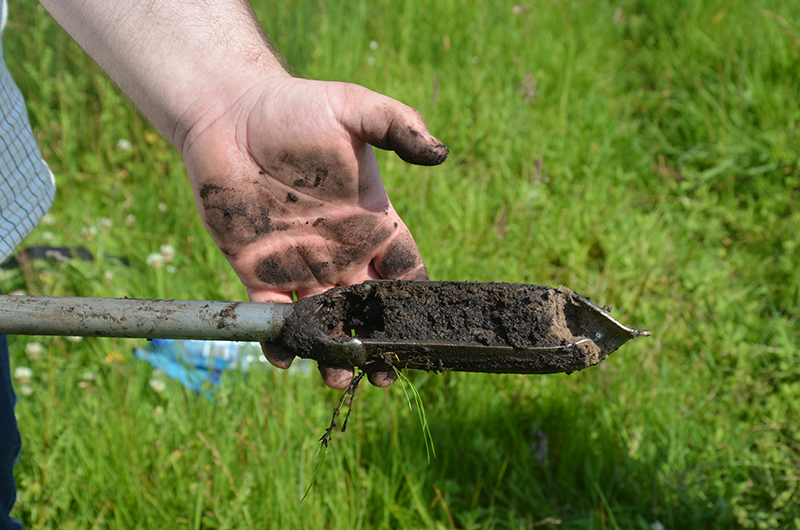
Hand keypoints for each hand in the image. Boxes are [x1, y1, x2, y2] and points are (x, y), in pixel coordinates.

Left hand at [182, 76, 447, 388]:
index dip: (417, 305)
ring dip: (333, 353)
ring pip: (324, 322)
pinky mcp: (258, 270)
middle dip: (378, 344)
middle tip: (383, 374)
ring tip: (338, 379)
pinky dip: (280, 339)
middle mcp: (342, 251)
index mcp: (372, 223)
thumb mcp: (354, 110)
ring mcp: (301, 264)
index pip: (404, 273)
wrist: (230, 111)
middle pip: (368, 311)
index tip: (423, 334)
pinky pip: (273, 314)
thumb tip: (440, 153)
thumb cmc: (295, 108)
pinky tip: (286, 358)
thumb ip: (397, 126)